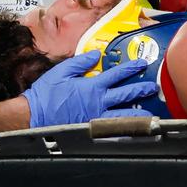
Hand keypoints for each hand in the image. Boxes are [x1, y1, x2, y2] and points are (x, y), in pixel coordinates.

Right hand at [23, 50, 157, 126]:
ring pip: (124, 115)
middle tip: (151, 87)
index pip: (116, 75)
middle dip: (140, 89)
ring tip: (150, 111)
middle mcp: (98, 102)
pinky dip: (125, 131)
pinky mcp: (92, 130)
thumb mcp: (61, 72)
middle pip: (125, 95)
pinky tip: (133, 131)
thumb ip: (80, 62)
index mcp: (92, 86)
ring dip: (138, 112)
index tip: (141, 65)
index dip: (130, 68)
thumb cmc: (46, 94)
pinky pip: (113, 132)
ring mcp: (97, 118)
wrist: (34, 116)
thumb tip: (96, 55)